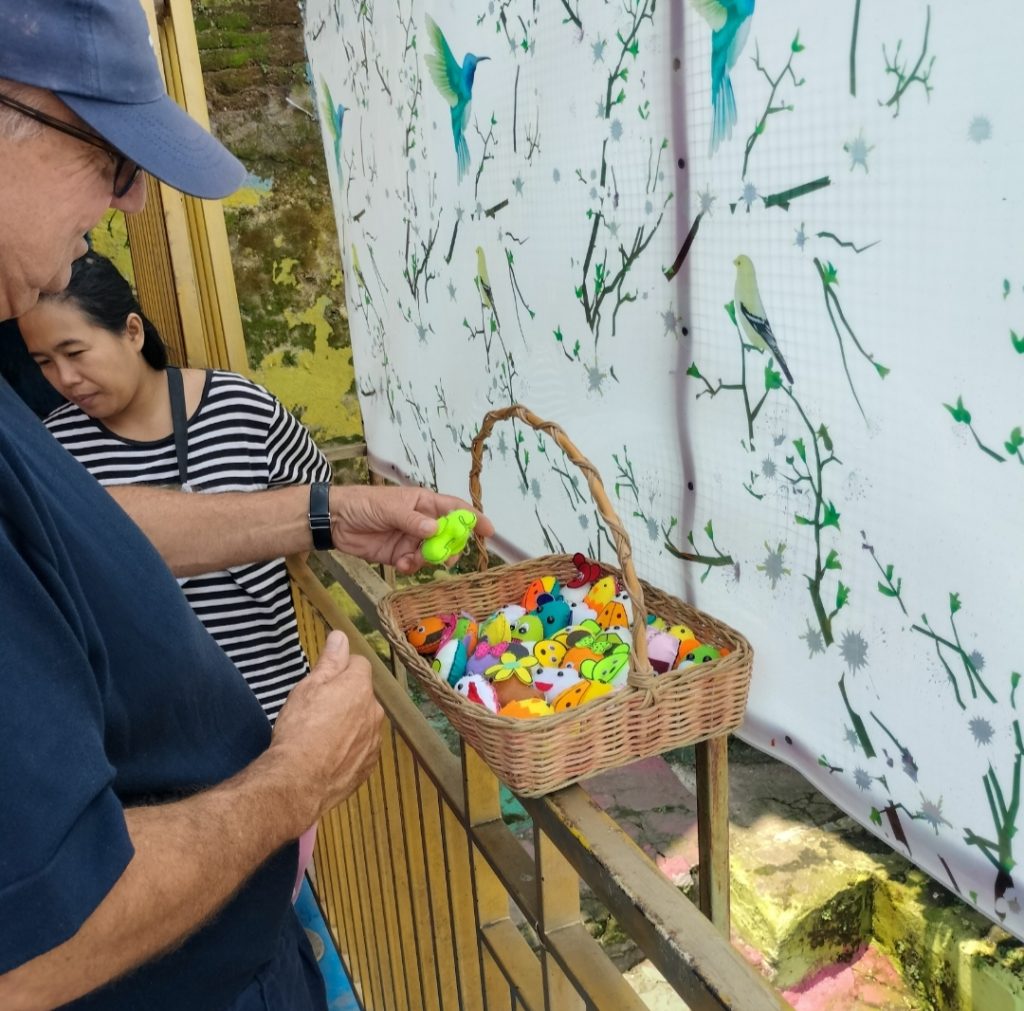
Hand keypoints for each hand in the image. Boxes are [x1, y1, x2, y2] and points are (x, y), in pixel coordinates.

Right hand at [269, 631, 383, 825]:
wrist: (299, 781)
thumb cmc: (300, 728)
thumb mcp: (309, 687)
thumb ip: (330, 661)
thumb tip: (341, 636)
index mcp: (360, 687)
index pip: (358, 664)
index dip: (339, 670)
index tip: (321, 683)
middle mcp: (375, 711)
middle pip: (362, 694)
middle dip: (346, 697)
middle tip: (317, 712)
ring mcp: (374, 740)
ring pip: (364, 721)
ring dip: (350, 723)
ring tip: (321, 737)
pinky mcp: (370, 764)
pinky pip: (362, 747)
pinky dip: (350, 748)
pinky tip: (329, 756)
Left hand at [329, 485, 494, 573]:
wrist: (335, 521)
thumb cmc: (364, 503)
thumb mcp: (389, 507)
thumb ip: (412, 520)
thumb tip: (436, 529)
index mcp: (424, 503)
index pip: (455, 509)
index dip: (473, 518)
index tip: (489, 531)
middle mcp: (422, 521)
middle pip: (449, 535)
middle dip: (451, 546)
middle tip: (446, 555)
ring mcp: (412, 539)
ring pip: (433, 553)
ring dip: (429, 559)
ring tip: (416, 559)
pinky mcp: (400, 556)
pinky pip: (416, 565)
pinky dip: (413, 567)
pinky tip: (403, 564)